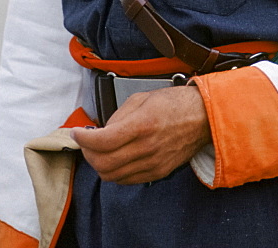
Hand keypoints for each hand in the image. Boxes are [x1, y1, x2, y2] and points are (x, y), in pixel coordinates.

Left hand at [71, 84, 210, 184]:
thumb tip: (101, 131)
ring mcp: (152, 163)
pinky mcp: (157, 173)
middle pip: (103, 164)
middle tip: (84, 142)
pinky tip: (114, 158)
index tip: (76, 132)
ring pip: (112, 176)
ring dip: (99, 165)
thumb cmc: (174, 104)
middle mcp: (146, 147)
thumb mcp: (142, 98)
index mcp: (142, 124)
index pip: (102, 140)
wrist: (202, 118)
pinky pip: (126, 180)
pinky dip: (114, 172)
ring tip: (98, 151)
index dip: (83, 138)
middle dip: (87, 154)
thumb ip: (118, 116)